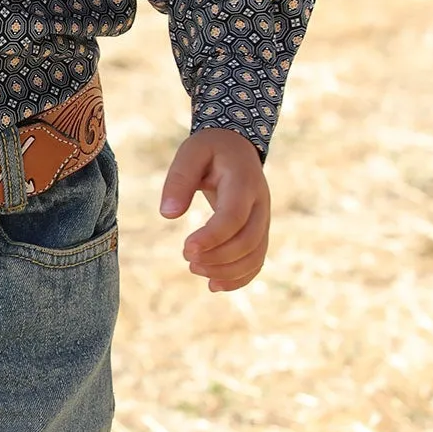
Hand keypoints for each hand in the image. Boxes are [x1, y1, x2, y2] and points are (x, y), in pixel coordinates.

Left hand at [159, 128, 269, 291]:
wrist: (236, 146)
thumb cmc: (210, 150)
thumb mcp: (190, 153)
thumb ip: (179, 180)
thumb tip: (167, 214)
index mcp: (244, 182)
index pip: (234, 217)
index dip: (212, 237)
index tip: (186, 249)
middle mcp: (261, 203)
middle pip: (248, 241)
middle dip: (217, 257)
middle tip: (187, 258)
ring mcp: (264, 219)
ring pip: (255, 256)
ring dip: (227, 271)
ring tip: (195, 269)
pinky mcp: (260, 232)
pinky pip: (257, 261)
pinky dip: (239, 277)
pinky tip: (214, 284)